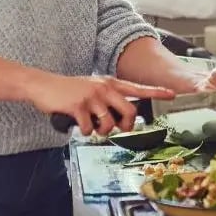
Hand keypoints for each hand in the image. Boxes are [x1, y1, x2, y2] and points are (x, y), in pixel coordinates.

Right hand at [26, 73, 173, 135]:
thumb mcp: (93, 88)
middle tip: (116, 128)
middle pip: (129, 112)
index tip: (172, 94)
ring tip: (92, 125)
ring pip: (109, 124)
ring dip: (101, 131)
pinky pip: (90, 128)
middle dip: (125, 126)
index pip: (138, 88)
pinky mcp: (78, 106)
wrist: (44, 86)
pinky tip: (79, 123)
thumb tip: (122, 119)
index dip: (156, 92)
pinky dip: (85, 131)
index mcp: (110, 83)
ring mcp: (91, 96)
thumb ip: (109, 99)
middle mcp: (104, 88)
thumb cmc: (70, 91)